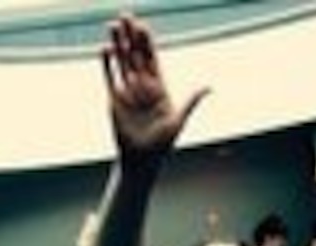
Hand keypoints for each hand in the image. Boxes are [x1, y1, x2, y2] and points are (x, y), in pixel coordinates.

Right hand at [102, 14, 209, 157]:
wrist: (142, 160)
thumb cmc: (162, 144)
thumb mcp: (178, 119)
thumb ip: (191, 101)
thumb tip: (209, 86)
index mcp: (159, 89)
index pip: (152, 60)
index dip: (147, 43)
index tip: (143, 26)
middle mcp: (142, 88)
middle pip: (136, 56)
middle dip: (131, 37)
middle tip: (125, 15)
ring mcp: (127, 93)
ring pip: (122, 63)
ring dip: (118, 45)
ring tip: (113, 25)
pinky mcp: (114, 100)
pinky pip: (110, 78)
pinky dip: (107, 64)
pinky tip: (105, 49)